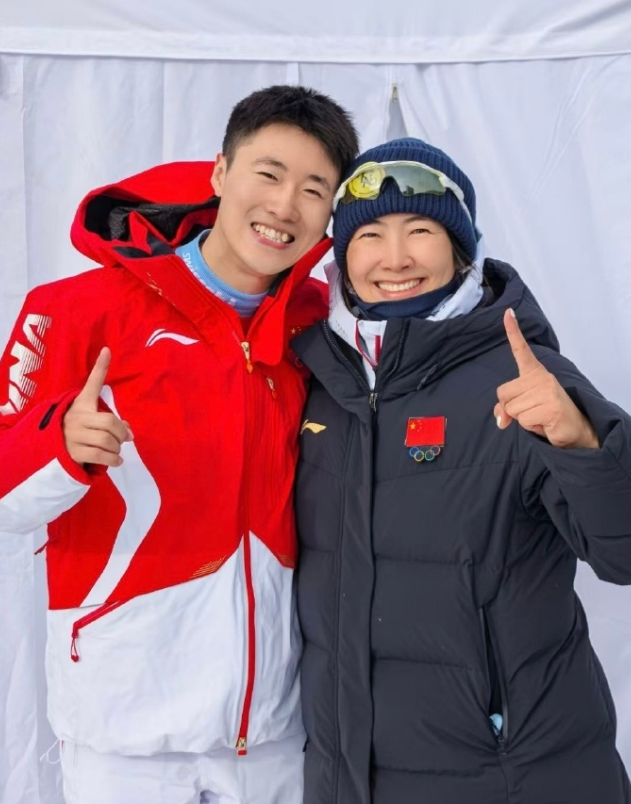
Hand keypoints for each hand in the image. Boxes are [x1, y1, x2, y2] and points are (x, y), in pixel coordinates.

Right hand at [63, 347, 132, 466]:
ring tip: (116, 450)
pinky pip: (100, 455)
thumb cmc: (76, 432)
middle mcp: (77, 417)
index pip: (92, 383)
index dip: (100, 367)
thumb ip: (111, 422)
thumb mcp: (90, 421)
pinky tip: (115, 460)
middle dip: (122, 434)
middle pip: (110, 423)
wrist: (50, 452)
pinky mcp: (72, 452)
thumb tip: (129, 433)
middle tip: (124, 439)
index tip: (107, 350)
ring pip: (106, 441)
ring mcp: (73, 435)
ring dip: (117, 448)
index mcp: (82, 404)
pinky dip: (113, 460)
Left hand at [494, 309, 597, 448]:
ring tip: (540, 417)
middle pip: (503, 394)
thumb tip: (501, 420)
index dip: (513, 331)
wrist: (575, 430)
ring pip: (512, 409)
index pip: (521, 350)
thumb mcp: (523, 407)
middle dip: (511, 408)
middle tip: (532, 411)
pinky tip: (545, 423)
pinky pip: (524, 421)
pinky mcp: (551, 407)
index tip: (507, 312)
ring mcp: (547, 391)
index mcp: (535, 373)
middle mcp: (542, 377)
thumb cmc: (546, 415)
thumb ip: (506, 407)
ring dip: (523, 420)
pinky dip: (531, 427)